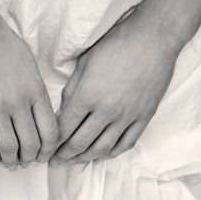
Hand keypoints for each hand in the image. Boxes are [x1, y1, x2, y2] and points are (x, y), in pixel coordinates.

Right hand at [0, 11, 60, 168]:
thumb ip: (35, 88)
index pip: (51, 131)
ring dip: (11, 159)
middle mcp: (18, 101)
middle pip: (31, 143)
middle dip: (31, 158)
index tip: (44, 154)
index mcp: (36, 89)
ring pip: (8, 146)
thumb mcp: (29, 63)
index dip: (49, 149)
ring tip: (11, 162)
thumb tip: (38, 111)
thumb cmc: (1, 40)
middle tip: (27, 161)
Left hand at [53, 8, 180, 164]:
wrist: (153, 38)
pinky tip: (103, 153)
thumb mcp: (86, 61)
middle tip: (56, 160)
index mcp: (87, 95)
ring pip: (103, 148)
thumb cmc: (117, 43)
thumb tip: (65, 109)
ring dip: (86, 157)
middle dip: (65, 154)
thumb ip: (73, 88)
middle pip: (81, 142)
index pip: (64, 127)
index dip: (53, 140)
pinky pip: (126, 143)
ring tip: (76, 160)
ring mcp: (127, 116)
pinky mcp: (144, 117)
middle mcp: (106, 111)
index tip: (46, 146)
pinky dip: (112, 152)